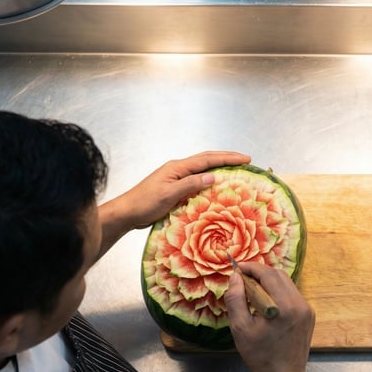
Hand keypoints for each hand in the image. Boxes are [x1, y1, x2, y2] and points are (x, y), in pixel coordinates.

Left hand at [115, 151, 250, 229]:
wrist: (126, 212)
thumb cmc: (144, 204)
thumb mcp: (169, 194)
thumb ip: (190, 184)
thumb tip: (213, 176)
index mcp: (177, 168)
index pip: (207, 160)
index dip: (228, 158)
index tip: (245, 158)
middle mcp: (177, 169)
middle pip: (206, 159)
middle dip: (227, 158)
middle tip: (245, 160)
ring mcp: (175, 178)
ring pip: (202, 168)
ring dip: (219, 166)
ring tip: (235, 169)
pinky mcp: (174, 187)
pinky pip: (196, 179)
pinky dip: (209, 178)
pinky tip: (215, 184)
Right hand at [223, 262, 314, 371]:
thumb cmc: (259, 355)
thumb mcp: (240, 328)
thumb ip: (236, 299)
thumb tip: (235, 277)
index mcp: (284, 307)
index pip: (268, 274)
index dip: (251, 267)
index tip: (237, 268)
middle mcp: (299, 304)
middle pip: (279, 275)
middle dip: (260, 273)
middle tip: (243, 279)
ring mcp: (307, 309)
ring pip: (287, 283)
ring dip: (269, 282)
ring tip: (252, 291)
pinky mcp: (309, 315)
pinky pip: (292, 295)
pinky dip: (278, 292)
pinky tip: (266, 304)